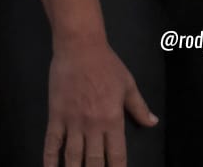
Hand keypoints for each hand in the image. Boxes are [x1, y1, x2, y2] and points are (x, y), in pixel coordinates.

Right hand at [44, 34, 157, 166]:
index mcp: (113, 119)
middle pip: (94, 162)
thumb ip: (139, 108)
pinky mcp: (56, 116)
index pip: (117, 156)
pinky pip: (52, 143)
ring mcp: (72, 121)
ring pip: (72, 157)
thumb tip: (152, 122)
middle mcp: (93, 125)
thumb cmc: (106, 64)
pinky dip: (50, 159)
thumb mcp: (128, 85)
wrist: (80, 47)